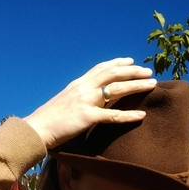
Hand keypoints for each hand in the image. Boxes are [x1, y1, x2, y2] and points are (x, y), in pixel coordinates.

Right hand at [22, 58, 156, 149]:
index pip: (100, 68)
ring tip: (152, 85)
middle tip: (148, 71)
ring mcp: (86, 101)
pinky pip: (113, 116)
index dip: (117, 63)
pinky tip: (142, 115)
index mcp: (77, 84)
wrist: (37, 128)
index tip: (131, 60)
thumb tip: (86, 100)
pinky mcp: (88, 117)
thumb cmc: (48, 120)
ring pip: (117, 89)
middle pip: (113, 74)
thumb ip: (76, 97)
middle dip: (133, 71)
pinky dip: (129, 115)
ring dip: (137, 86)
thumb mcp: (63, 102)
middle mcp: (83, 88)